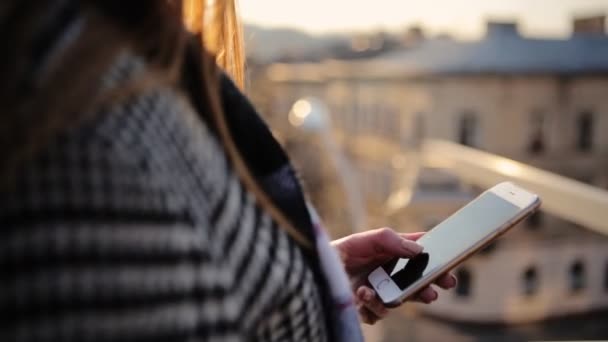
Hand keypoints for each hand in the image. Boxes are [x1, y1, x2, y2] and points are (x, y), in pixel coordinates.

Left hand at [332, 228, 456, 324]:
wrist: (313, 274)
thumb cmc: (337, 254)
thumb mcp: (363, 240)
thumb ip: (390, 240)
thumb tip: (418, 248)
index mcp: (388, 254)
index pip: (417, 255)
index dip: (434, 256)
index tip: (450, 258)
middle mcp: (387, 274)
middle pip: (416, 281)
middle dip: (431, 283)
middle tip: (445, 284)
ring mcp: (379, 293)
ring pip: (401, 301)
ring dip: (394, 296)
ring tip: (376, 289)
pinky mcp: (368, 309)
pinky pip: (380, 313)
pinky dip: (374, 305)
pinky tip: (362, 295)